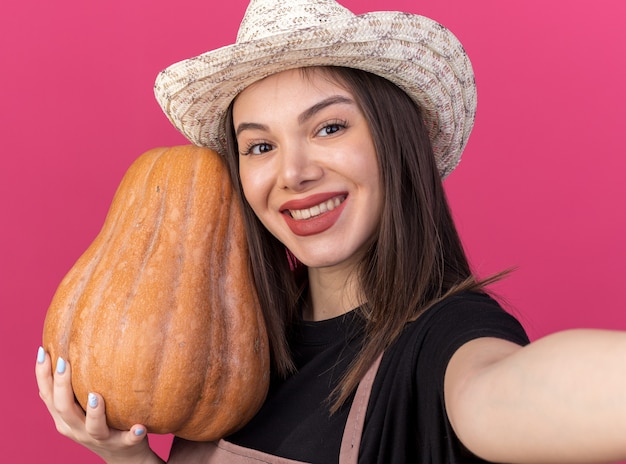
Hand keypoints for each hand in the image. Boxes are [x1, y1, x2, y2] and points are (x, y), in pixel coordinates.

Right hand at [35, 347, 162, 463]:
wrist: (123, 457)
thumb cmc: (100, 424)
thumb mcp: (80, 409)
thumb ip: (72, 388)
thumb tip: (63, 350)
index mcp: (65, 419)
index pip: (47, 396)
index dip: (42, 375)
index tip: (43, 351)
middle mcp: (77, 429)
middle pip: (64, 409)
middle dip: (62, 386)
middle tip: (65, 362)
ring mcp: (100, 438)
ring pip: (92, 428)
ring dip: (94, 412)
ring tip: (96, 396)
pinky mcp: (122, 445)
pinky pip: (127, 441)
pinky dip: (132, 435)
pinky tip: (139, 427)